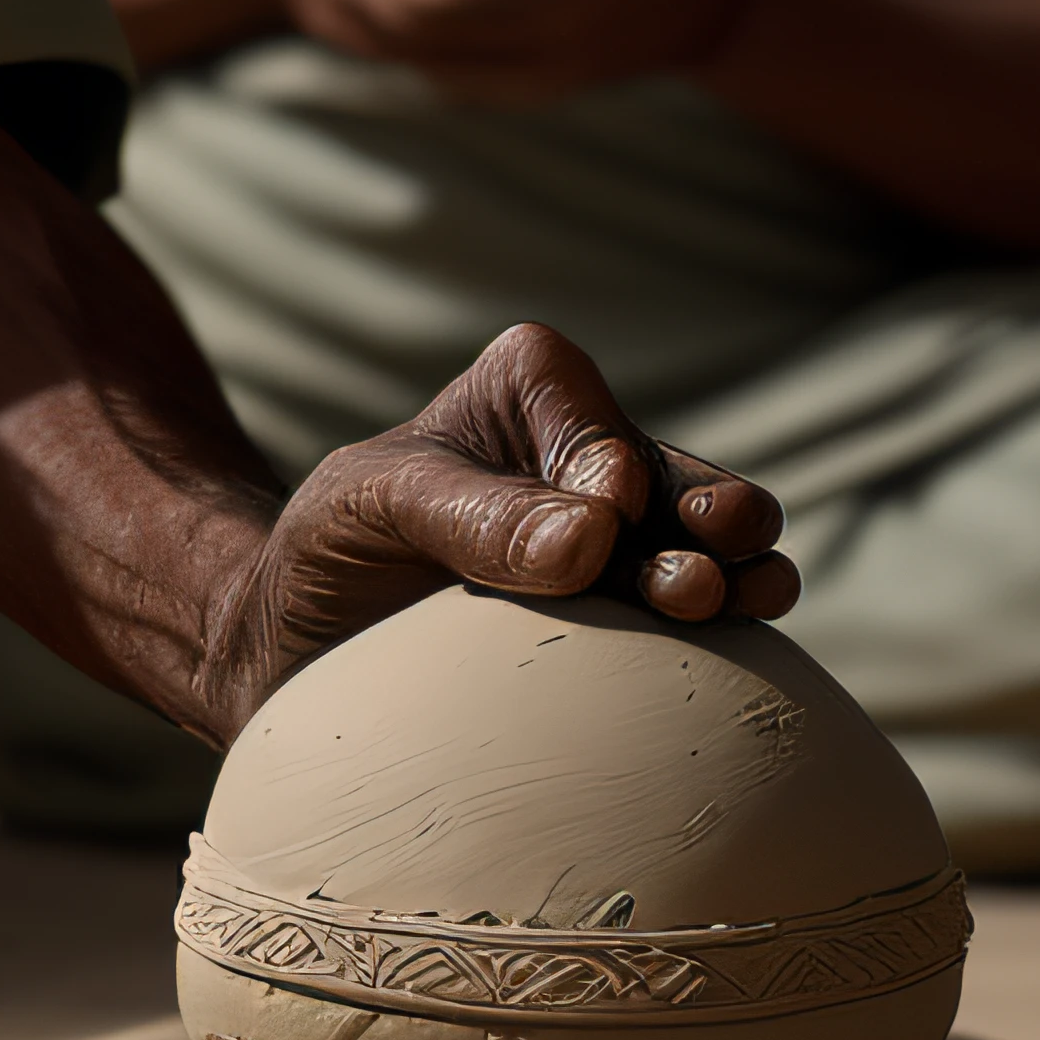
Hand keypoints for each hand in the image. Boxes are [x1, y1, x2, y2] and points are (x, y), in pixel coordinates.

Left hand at [195, 319, 796, 729]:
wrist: (302, 650)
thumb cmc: (330, 548)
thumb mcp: (371, 506)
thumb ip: (472, 517)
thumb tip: (595, 539)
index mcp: (531, 388)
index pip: (591, 421)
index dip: (606, 464)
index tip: (606, 511)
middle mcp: (593, 459)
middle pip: (678, 484)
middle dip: (708, 520)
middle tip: (700, 570)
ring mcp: (624, 546)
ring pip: (706, 555)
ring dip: (731, 580)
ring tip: (731, 602)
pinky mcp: (629, 624)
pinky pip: (695, 629)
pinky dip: (722, 639)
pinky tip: (738, 647)